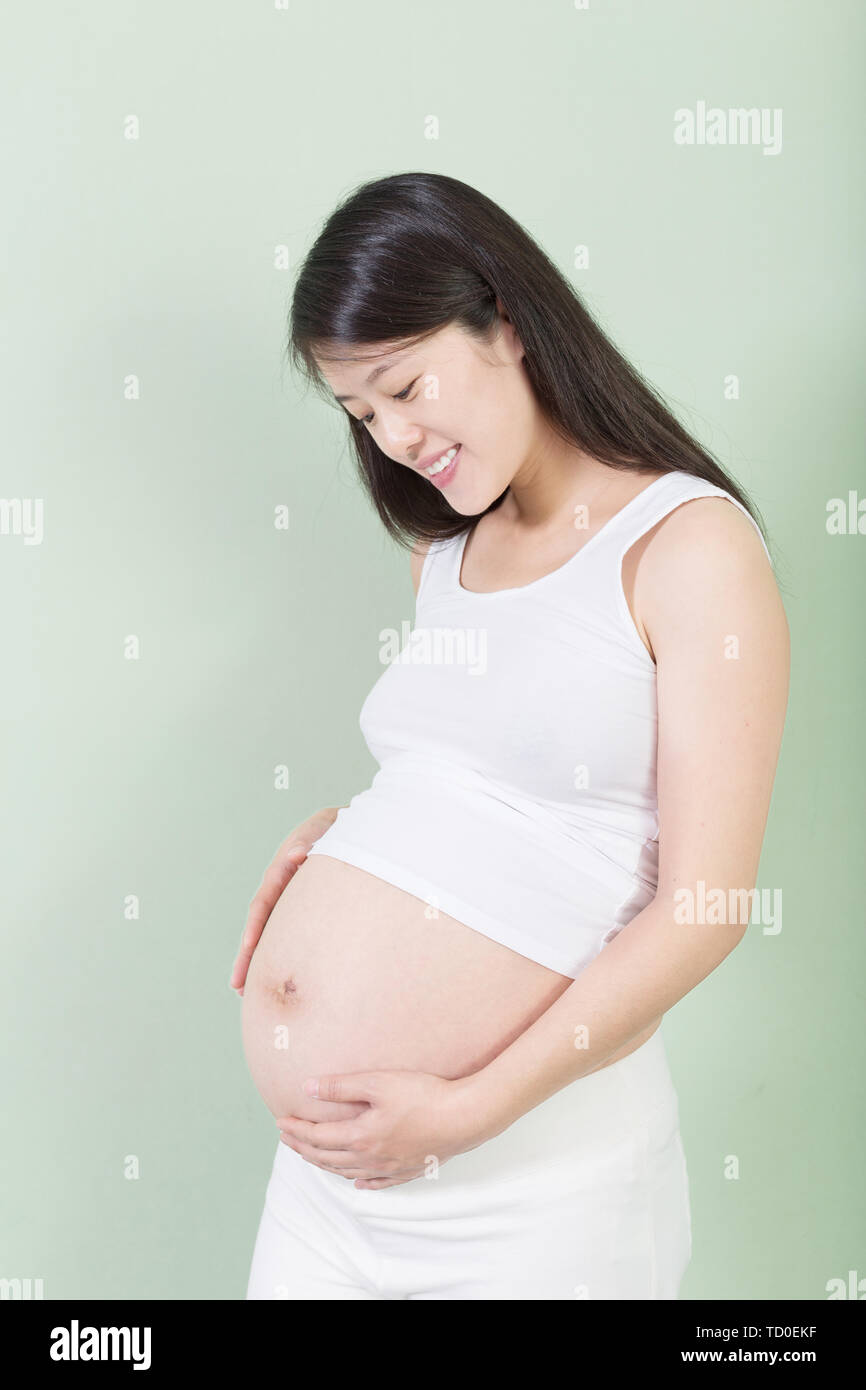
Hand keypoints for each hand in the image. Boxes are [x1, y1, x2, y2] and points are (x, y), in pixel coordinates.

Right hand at [229, 807, 341, 994]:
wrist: (353, 829)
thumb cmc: (338, 827)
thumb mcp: (324, 827)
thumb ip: (310, 838)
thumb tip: (295, 855)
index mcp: (282, 870)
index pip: (264, 902)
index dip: (256, 925)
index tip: (249, 948)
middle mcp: (281, 888)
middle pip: (260, 925)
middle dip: (248, 956)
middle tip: (238, 986)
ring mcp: (291, 899)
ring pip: (272, 933)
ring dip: (259, 960)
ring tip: (247, 992)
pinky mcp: (305, 910)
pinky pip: (289, 934)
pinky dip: (281, 954)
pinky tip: (280, 977)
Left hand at [276, 1070, 488, 1188]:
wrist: (465, 1117)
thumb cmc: (423, 1095)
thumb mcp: (378, 1082)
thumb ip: (341, 1086)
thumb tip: (307, 1087)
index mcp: (360, 1136)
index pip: (317, 1136)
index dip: (296, 1130)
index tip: (280, 1122)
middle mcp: (371, 1158)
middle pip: (327, 1157)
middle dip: (303, 1148)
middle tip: (287, 1139)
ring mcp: (390, 1168)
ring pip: (348, 1172)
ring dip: (325, 1164)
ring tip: (312, 1156)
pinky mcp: (408, 1170)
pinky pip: (378, 1183)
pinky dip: (362, 1182)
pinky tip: (359, 1182)